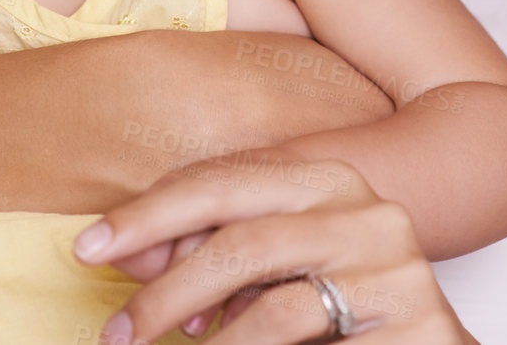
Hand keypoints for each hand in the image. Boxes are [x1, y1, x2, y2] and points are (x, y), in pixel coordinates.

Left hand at [73, 146, 473, 343]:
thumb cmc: (335, 312)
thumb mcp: (266, 275)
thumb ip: (209, 254)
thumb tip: (128, 250)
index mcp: (328, 178)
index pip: (226, 182)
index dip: (151, 212)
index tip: (88, 247)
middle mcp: (368, 208)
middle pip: (244, 234)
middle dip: (167, 286)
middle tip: (116, 332)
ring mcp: (398, 265)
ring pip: (274, 300)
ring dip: (205, 341)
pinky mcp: (418, 321)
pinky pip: (307, 338)